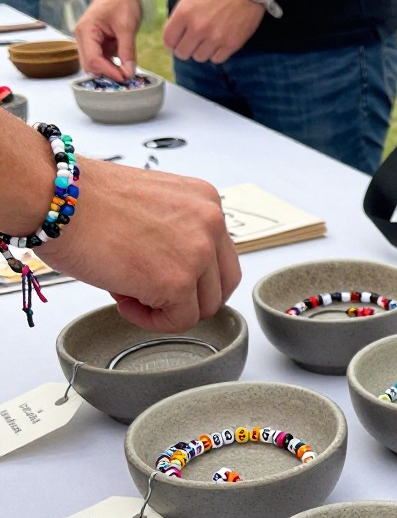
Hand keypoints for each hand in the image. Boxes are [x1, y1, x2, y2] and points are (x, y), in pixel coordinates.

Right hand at [49, 159, 240, 331]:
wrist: (53, 195)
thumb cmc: (85, 199)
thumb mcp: (152, 206)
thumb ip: (176, 233)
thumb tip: (178, 272)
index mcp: (205, 200)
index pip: (221, 256)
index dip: (193, 276)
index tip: (163, 277)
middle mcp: (210, 223)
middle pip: (220, 285)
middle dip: (186, 297)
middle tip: (151, 293)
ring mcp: (197, 253)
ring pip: (202, 307)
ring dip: (166, 308)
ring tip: (129, 291)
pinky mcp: (177, 282)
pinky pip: (178, 322)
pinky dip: (150, 320)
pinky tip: (123, 298)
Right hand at [74, 0, 141, 79]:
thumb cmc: (121, 1)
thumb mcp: (127, 27)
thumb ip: (127, 52)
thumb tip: (128, 74)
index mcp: (85, 30)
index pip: (93, 60)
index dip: (109, 72)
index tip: (125, 78)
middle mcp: (81, 36)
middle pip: (90, 65)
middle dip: (107, 73)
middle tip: (127, 77)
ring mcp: (86, 40)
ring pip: (94, 65)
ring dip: (109, 69)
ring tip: (126, 68)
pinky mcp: (94, 43)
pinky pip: (100, 59)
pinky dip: (111, 64)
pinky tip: (123, 62)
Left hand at [163, 0, 264, 64]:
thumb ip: (180, 13)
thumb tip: (175, 30)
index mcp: (185, 12)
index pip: (168, 40)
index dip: (171, 42)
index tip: (176, 42)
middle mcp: (198, 27)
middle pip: (182, 53)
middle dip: (184, 49)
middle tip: (191, 43)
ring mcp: (216, 38)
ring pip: (199, 58)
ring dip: (201, 51)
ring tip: (207, 40)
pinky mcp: (231, 44)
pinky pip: (217, 59)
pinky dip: (216, 53)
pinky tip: (218, 43)